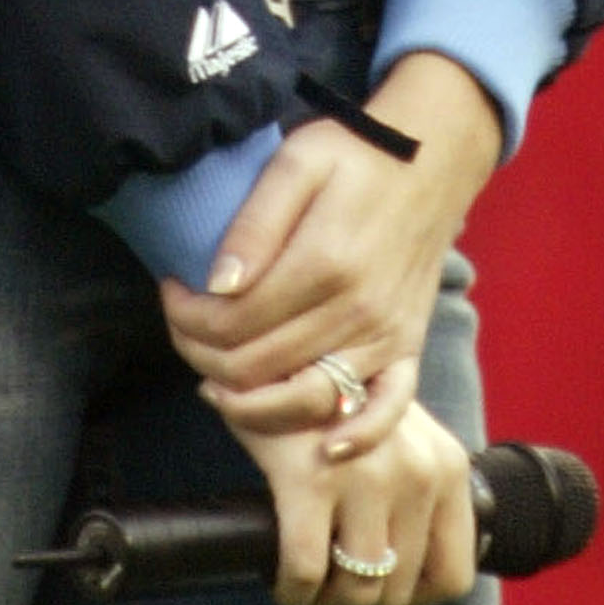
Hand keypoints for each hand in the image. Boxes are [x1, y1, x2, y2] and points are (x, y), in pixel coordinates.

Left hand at [162, 52, 500, 458]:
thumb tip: (219, 286)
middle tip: (182, 326)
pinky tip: (322, 450)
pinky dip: (356, 437)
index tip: (171, 291)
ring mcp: (385, 337)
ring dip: (250, 404)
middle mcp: (357, 312)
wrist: (432, 157)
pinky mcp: (406, 348)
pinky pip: (386, 410)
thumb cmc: (357, 154)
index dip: (188, 317)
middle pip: (257, 369)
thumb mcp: (297, 162)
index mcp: (324, 263)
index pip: (234, 323)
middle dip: (202, 355)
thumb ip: (255, 225)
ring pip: (304, 401)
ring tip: (215, 379)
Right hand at [230, 396, 478, 604]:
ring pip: (355, 589)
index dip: (412, 596)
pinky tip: (281, 578)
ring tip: (306, 582)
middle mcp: (418, 472)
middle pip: (397, 590)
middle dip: (357, 599)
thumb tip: (414, 576)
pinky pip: (306, 573)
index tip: (377, 584)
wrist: (287, 352)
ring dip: (324, 602)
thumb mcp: (402, 439)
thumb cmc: (341, 405)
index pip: (452, 575)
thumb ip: (418, 494)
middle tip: (327, 582)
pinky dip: (292, 590)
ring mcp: (367, 476)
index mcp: (446, 466)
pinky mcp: (311, 479)